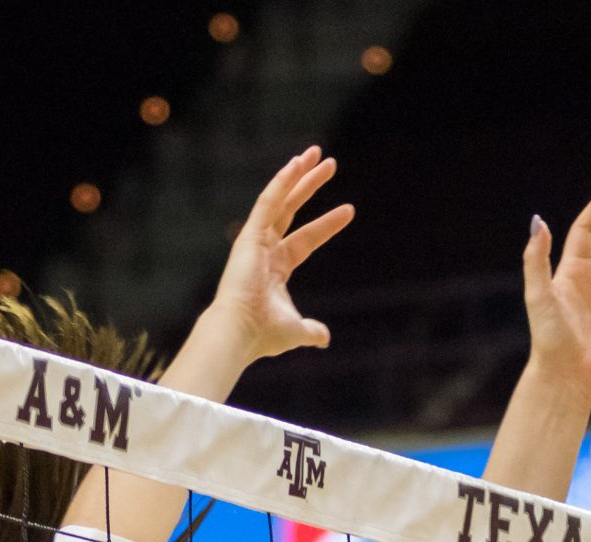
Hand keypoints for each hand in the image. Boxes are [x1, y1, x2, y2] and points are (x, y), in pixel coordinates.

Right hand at [201, 147, 355, 362]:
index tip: (349, 210)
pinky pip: (268, 202)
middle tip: (328, 163)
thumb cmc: (263, 334)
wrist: (241, 333)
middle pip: (292, 208)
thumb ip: (310, 330)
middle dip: (309, 185)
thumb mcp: (295, 330)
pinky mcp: (249, 235)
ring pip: (280, 198)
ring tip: (316, 153)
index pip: (307, 239)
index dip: (327, 224)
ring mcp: (256, 240)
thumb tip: (325, 338)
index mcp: (276, 268)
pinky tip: (296, 164)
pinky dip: (281, 182)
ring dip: (298, 174)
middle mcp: (265, 249)